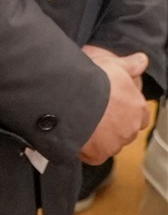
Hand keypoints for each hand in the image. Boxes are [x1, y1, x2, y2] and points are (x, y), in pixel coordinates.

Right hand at [79, 48, 151, 163]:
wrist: (71, 97)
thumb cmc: (94, 80)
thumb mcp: (113, 65)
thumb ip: (130, 65)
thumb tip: (142, 59)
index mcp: (137, 108)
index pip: (140, 114)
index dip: (126, 109)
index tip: (113, 104)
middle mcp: (130, 129)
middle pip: (125, 130)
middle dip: (113, 124)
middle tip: (94, 112)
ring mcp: (114, 144)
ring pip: (109, 143)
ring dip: (99, 136)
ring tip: (80, 121)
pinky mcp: (98, 154)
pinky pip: (93, 155)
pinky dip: (86, 148)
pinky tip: (76, 135)